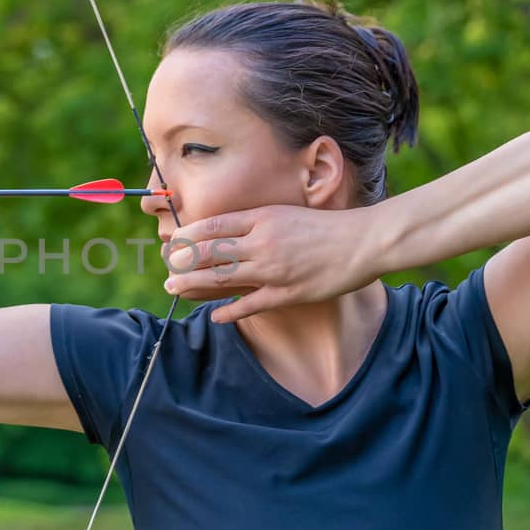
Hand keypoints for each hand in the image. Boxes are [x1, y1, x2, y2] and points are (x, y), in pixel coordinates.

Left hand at [162, 204, 379, 323]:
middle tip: (167, 269)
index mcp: (262, 217)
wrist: (362, 241)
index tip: (172, 244)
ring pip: (222, 278)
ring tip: (174, 289)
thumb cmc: (324, 227)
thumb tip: (225, 232)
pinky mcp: (288, 293)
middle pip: (210, 252)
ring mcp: (274, 269)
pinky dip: (229, 311)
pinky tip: (214, 316)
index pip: (213, 226)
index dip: (187, 237)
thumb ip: (257, 223)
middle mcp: (263, 242)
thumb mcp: (285, 214)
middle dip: (183, 262)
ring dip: (193, 284)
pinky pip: (251, 304)